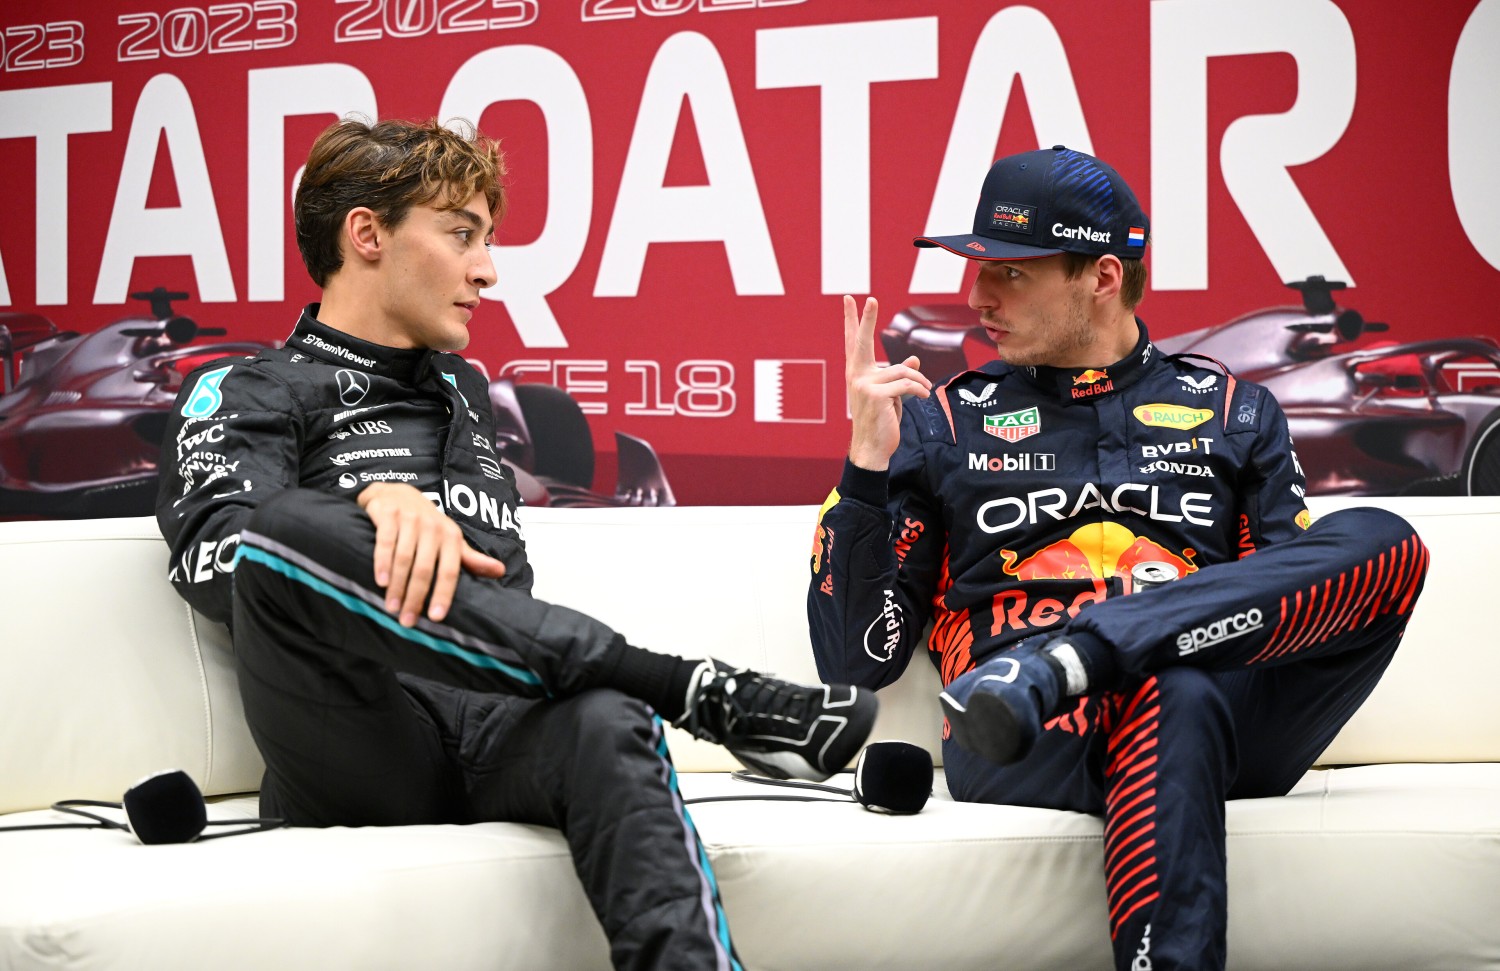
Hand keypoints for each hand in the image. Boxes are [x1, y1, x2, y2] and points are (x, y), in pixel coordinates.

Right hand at [357, 482, 506, 625]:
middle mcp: (432, 527)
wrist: (396, 492)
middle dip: (416, 597)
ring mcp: (410, 519)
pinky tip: (380, 582)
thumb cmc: (426, 523)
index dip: (444, 595)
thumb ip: (470, 558)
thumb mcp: (450, 539)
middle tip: (406, 621)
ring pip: (404, 559)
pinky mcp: (388, 513)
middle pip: (425, 569)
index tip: (436, 618)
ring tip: (391, 608)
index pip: (450, 571)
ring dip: (397, 586)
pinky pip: (385, 543)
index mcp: (451, 537)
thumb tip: (500, 571)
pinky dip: (382, 563)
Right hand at [844, 295, 931, 470]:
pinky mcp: (876, 395)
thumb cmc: (880, 421)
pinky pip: (906, 384)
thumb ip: (899, 376)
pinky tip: (923, 397)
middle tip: (869, 298)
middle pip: (862, 341)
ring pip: (902, 371)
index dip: (853, 320)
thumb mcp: (891, 395)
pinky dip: (919, 390)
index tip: (850, 299)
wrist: (872, 447)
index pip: (853, 342)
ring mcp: (863, 385)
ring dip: (919, 382)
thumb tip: (914, 361)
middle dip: (866, 319)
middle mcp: (856, 376)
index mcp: (857, 373)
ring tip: (925, 392)